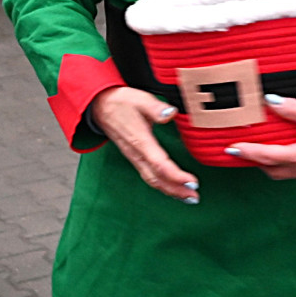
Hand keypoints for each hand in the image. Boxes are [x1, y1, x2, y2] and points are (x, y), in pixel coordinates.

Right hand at [90, 86, 199, 202]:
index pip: (159, 163)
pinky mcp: (134, 157)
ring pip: (152, 179)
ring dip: (170, 190)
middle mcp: (136, 153)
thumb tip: (170, 113)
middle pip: (156, 178)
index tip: (192, 181)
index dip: (176, 175)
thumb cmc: (122, 102)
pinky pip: (148, 175)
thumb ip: (156, 108)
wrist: (100, 106)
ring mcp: (134, 157)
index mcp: (140, 140)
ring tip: (188, 196)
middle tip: (195, 197)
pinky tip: (172, 187)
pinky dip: (162, 184)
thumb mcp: (140, 99)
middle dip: (175, 189)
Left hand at [228, 95, 295, 185]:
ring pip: (287, 175)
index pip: (267, 156)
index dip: (248, 153)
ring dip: (276, 165)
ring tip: (269, 151)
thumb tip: (271, 101)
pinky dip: (294, 167)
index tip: (231, 150)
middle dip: (258, 162)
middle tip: (246, 151)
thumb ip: (293, 109)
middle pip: (273, 170)